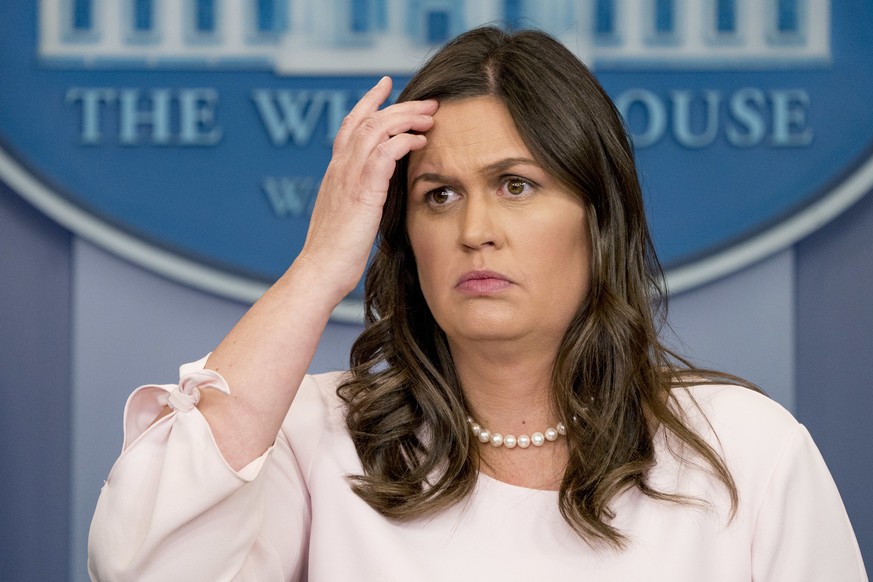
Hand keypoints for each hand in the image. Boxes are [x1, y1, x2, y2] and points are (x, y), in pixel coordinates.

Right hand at [298, 76, 436, 301]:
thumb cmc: (334, 254)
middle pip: (367, 120)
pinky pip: (384, 153)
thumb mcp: (347, 217)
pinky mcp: (362, 192)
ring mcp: (348, 178)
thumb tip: (374, 197)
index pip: (350, 125)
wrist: (319, 271)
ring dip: (406, 118)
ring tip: (430, 117)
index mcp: (336, 173)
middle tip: (426, 101)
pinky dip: (403, 141)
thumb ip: (359, 198)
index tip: (386, 86)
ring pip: (376, 129)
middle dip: (399, 106)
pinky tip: (420, 141)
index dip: (368, 102)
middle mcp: (339, 168)